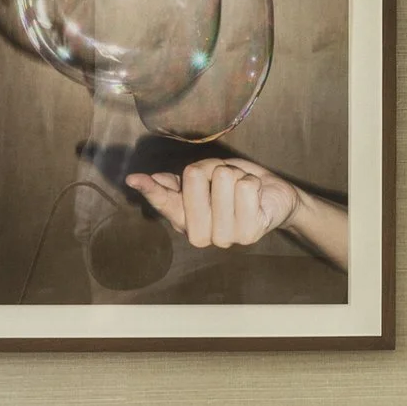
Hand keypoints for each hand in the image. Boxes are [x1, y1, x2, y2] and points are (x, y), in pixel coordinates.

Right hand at [127, 157, 299, 249]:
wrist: (273, 197)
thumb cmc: (236, 187)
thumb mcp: (207, 177)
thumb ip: (181, 181)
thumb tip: (153, 179)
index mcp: (184, 219)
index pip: (164, 201)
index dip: (150, 189)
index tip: (134, 179)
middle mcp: (199, 234)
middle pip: (194, 179)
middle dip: (212, 167)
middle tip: (225, 179)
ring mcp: (223, 238)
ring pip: (223, 179)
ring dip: (235, 175)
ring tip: (240, 188)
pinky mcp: (248, 234)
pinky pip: (245, 187)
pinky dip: (252, 182)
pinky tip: (255, 195)